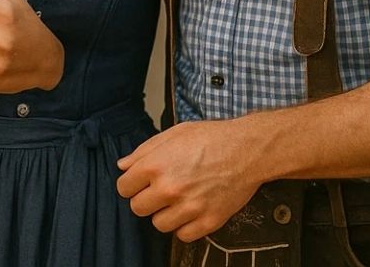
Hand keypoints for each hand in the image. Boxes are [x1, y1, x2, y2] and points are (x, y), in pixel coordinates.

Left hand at [116, 119, 263, 241]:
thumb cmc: (210, 138)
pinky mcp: (209, 221)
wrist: (246, 150)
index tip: (139, 183)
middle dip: (144, 200)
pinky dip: (184, 226)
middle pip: (138, 208)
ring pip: (159, 224)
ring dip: (164, 214)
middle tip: (157, 192)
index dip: (130, 184)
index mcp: (155, 165)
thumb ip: (142, 152)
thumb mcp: (171, 134)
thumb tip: (123, 166)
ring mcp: (190, 207)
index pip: (124, 188)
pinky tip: (189, 211)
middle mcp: (169, 188)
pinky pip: (183, 235)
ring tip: (175, 201)